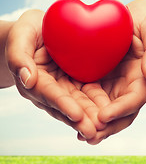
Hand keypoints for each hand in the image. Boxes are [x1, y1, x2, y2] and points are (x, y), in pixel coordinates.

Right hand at [6, 10, 108, 138]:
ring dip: (90, 117)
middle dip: (80, 119)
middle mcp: (49, 89)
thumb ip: (19, 56)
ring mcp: (62, 88)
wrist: (41, 30)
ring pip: (77, 105)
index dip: (63, 104)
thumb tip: (27, 80)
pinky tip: (109, 113)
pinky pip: (86, 96)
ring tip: (104, 128)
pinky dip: (96, 105)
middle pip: (65, 106)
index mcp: (35, 80)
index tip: (77, 115)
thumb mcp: (21, 36)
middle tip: (95, 132)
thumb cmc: (28, 31)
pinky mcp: (74, 84)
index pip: (49, 94)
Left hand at [78, 0, 145, 144]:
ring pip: (105, 111)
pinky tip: (71, 116)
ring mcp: (114, 87)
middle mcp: (129, 87)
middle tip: (88, 136)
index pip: (134, 100)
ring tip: (79, 134)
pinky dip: (84, 110)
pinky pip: (92, 99)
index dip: (120, 110)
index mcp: (143, 78)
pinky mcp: (100, 82)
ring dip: (94, 125)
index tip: (103, 117)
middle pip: (120, 114)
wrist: (132, 21)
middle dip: (106, 127)